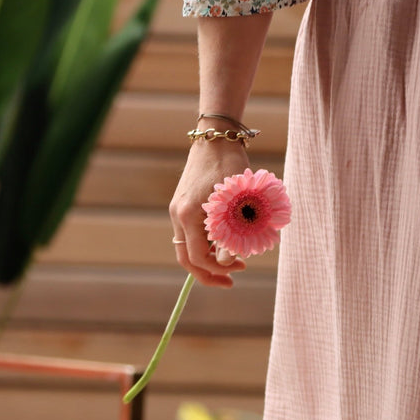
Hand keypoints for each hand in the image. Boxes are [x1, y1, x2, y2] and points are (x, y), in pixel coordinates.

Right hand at [169, 138, 248, 286]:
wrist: (216, 139)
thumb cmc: (231, 166)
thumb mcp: (237, 201)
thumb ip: (230, 233)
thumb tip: (226, 262)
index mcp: (188, 214)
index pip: (197, 257)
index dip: (218, 270)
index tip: (240, 268)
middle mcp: (178, 215)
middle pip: (186, 258)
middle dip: (209, 273)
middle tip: (231, 280)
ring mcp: (178, 210)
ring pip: (188, 247)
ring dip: (209, 259)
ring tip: (236, 258)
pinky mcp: (183, 205)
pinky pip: (190, 234)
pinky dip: (206, 244)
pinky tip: (226, 242)